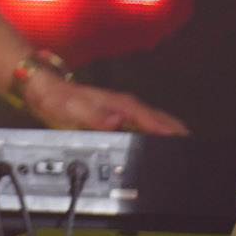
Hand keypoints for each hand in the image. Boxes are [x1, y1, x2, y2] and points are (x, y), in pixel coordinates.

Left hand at [24, 71, 187, 133]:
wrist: (42, 88)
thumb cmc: (57, 100)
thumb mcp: (74, 110)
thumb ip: (96, 117)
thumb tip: (119, 121)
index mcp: (119, 104)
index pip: (152, 120)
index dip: (169, 132)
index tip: (187, 142)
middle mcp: (123, 104)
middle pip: (158, 118)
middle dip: (176, 131)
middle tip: (194, 147)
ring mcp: (119, 107)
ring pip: (152, 119)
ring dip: (167, 130)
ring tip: (183, 144)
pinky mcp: (114, 112)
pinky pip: (141, 121)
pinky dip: (154, 129)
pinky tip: (156, 138)